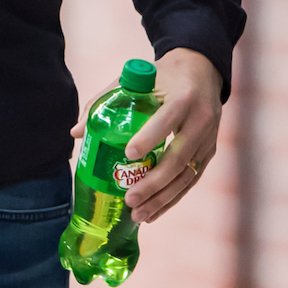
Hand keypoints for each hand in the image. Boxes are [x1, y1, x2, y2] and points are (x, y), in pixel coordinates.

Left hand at [68, 48, 221, 224]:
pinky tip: (154, 213)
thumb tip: (77, 132)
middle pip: (179, 157)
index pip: (166, 120)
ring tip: (139, 216)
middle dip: (154, 182)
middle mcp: (201, 120)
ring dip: (163, 199)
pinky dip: (173, 198)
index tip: (128, 154)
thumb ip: (105, 102)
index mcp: (182, 98)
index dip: (149, 138)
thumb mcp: (135, 80)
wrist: (202, 71)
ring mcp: (208, 138)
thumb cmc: (161, 77)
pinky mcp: (209, 152)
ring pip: (187, 175)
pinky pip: (192, 179)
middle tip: (129, 199)